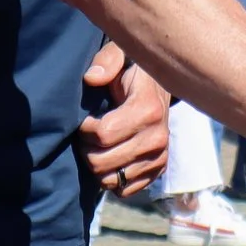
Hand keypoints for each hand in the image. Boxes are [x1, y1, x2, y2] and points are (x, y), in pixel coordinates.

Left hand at [80, 41, 168, 196]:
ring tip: (98, 146)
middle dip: (86, 149)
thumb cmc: (133, 71)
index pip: (103, 134)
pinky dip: (112, 178)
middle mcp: (158, 138)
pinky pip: (124, 190)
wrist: (161, 88)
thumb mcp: (121, 54)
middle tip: (88, 134)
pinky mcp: (158, 170)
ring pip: (110, 180)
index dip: (85, 129)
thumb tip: (92, 79)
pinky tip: (111, 158)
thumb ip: (106, 60)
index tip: (86, 119)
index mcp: (148, 109)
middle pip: (102, 162)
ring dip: (97, 165)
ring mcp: (159, 157)